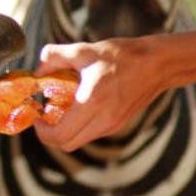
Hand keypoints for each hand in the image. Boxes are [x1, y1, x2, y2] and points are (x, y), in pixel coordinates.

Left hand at [33, 36, 166, 150]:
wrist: (158, 64)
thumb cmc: (122, 56)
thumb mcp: (84, 51)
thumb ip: (55, 56)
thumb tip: (38, 70)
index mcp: (92, 102)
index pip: (60, 135)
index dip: (42, 131)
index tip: (37, 116)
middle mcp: (102, 119)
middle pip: (66, 144)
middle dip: (49, 134)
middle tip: (44, 117)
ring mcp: (111, 125)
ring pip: (78, 141)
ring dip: (64, 131)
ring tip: (59, 111)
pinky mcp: (117, 124)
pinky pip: (90, 134)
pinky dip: (78, 127)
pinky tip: (76, 108)